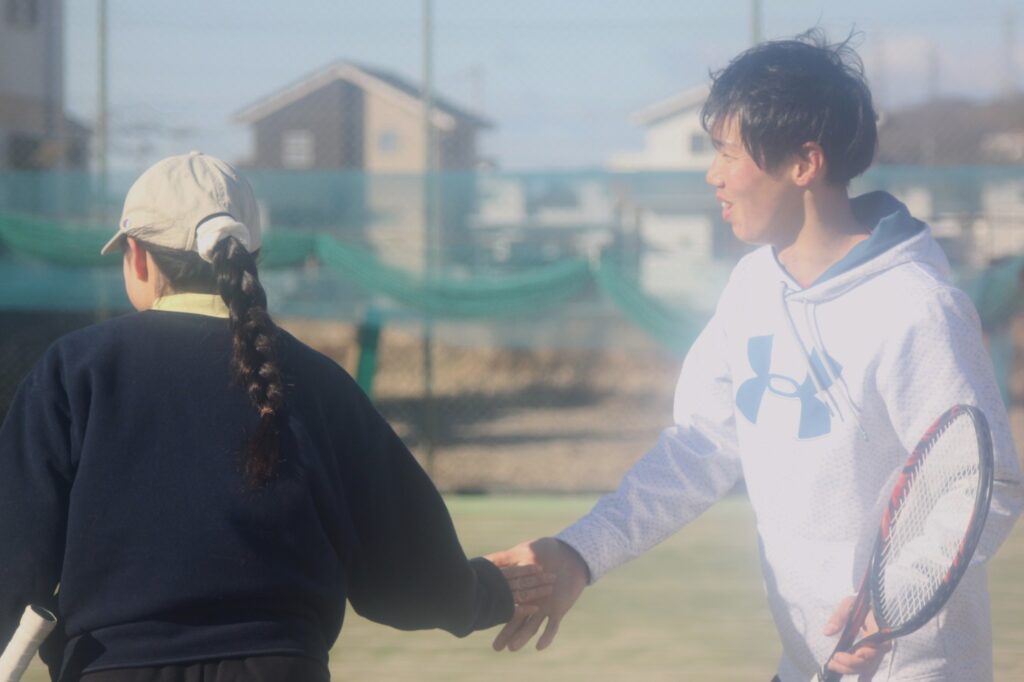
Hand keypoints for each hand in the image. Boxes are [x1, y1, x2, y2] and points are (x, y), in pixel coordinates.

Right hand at [486, 537, 588, 651]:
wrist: (571, 553)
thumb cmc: (546, 550)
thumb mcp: (523, 552)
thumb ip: (506, 558)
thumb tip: (484, 559)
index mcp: (520, 591)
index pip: (504, 606)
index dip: (494, 614)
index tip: (481, 623)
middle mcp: (530, 603)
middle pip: (516, 622)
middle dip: (506, 634)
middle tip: (495, 648)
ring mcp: (543, 609)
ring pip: (531, 627)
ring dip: (522, 638)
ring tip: (512, 649)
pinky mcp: (558, 611)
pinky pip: (552, 627)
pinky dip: (547, 637)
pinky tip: (539, 646)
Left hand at [823, 596, 891, 679]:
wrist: (874, 603)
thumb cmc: (863, 603)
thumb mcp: (849, 604)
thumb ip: (839, 617)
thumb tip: (827, 632)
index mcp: (879, 630)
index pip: (873, 649)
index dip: (858, 656)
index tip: (839, 654)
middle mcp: (882, 643)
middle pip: (868, 661)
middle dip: (849, 664)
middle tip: (832, 661)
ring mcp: (879, 649)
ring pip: (867, 666)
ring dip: (850, 669)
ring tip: (833, 666)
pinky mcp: (875, 653)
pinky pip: (871, 667)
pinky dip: (865, 675)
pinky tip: (860, 681)